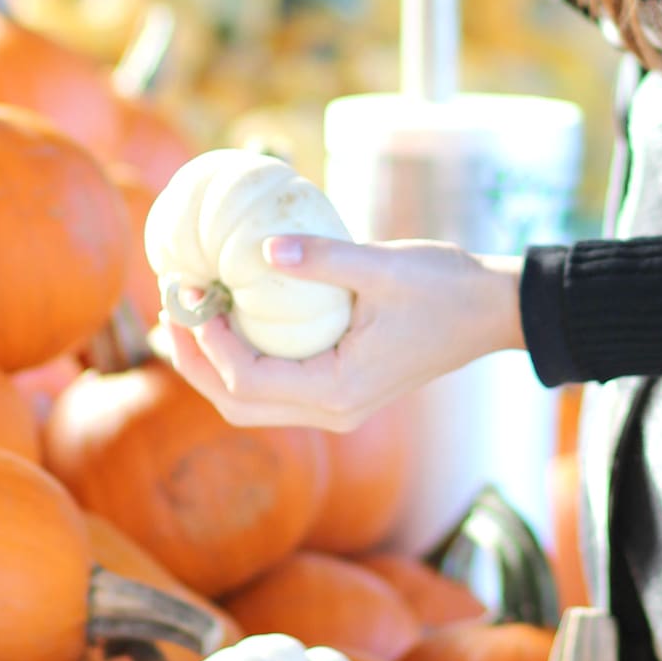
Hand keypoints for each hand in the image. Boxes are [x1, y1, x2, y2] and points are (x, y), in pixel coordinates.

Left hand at [159, 233, 525, 429]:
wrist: (492, 311)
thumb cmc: (445, 287)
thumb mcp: (383, 266)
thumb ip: (322, 260)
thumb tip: (262, 249)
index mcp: (339, 390)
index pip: (249, 381)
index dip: (210, 344)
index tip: (190, 296)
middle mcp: (334, 411)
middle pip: (239, 405)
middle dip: (196, 365)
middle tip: (170, 316)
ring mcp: (338, 406)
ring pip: (254, 404)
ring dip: (215, 367)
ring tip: (187, 322)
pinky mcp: (342, 390)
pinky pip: (276, 389)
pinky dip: (244, 362)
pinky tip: (234, 324)